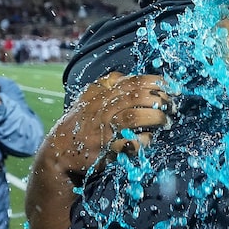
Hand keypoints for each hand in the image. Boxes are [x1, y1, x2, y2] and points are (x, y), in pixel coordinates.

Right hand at [56, 72, 171, 175]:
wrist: (57, 153)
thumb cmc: (78, 124)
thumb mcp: (88, 99)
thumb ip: (106, 86)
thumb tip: (128, 76)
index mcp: (99, 93)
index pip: (132, 81)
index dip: (155, 83)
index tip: (170, 87)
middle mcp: (100, 107)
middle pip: (137, 97)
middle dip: (159, 101)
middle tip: (171, 107)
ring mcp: (101, 128)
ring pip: (134, 117)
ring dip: (155, 119)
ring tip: (166, 122)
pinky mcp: (103, 148)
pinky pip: (129, 143)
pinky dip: (142, 141)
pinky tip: (148, 140)